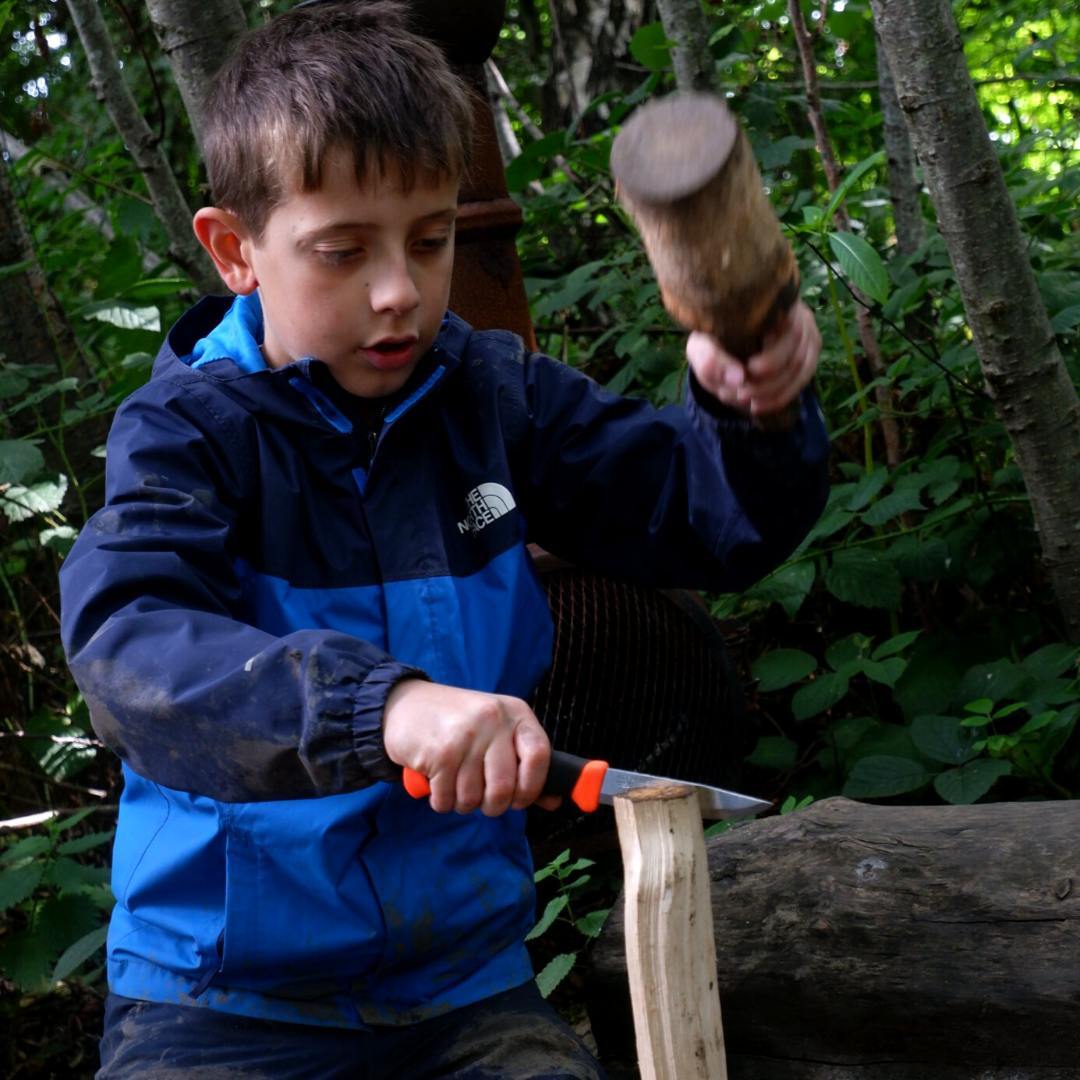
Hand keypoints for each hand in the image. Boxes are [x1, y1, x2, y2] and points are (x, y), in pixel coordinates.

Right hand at [382, 679, 558, 815]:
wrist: (404, 704)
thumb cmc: (456, 722)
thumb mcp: (496, 731)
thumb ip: (525, 764)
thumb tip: (554, 801)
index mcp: (515, 713)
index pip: (540, 756)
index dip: (532, 787)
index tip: (520, 800)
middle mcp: (494, 720)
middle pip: (505, 787)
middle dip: (493, 805)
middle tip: (481, 799)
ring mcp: (467, 735)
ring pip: (474, 798)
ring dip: (463, 803)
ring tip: (455, 783)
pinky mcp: (441, 752)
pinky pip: (447, 800)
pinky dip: (442, 801)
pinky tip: (437, 782)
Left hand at [685, 300, 820, 416]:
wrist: (723, 348)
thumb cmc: (712, 342)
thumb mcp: (701, 349)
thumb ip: (710, 360)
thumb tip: (738, 378)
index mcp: (769, 300)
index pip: (786, 326)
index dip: (772, 356)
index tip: (749, 371)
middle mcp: (795, 311)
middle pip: (795, 351)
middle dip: (768, 381)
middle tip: (741, 393)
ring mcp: (806, 332)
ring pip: (800, 367)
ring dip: (772, 391)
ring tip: (743, 399)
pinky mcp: (808, 353)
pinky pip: (804, 378)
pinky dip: (780, 397)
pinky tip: (758, 406)